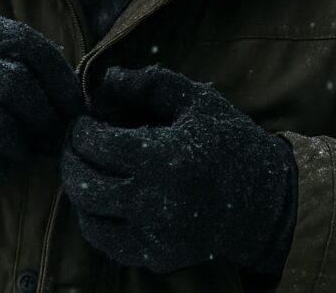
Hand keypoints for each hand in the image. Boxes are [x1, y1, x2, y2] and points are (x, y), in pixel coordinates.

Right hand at [0, 17, 82, 196]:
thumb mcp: (14, 69)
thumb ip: (47, 79)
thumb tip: (85, 108)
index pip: (33, 51)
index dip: (62, 84)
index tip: (76, 111)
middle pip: (14, 86)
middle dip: (44, 119)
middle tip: (56, 140)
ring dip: (22, 147)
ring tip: (27, 151)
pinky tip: (3, 163)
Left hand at [60, 65, 295, 273]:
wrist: (265, 201)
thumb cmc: (231, 142)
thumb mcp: (197, 101)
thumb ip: (150, 84)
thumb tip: (107, 79)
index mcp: (164, 158)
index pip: (96, 145)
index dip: (80, 129)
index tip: (82, 120)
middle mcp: (154, 202)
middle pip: (84, 182)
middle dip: (70, 157)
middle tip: (73, 142)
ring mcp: (155, 236)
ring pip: (89, 216)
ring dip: (78, 189)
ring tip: (84, 168)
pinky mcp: (157, 257)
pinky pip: (107, 242)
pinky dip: (95, 219)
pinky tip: (101, 199)